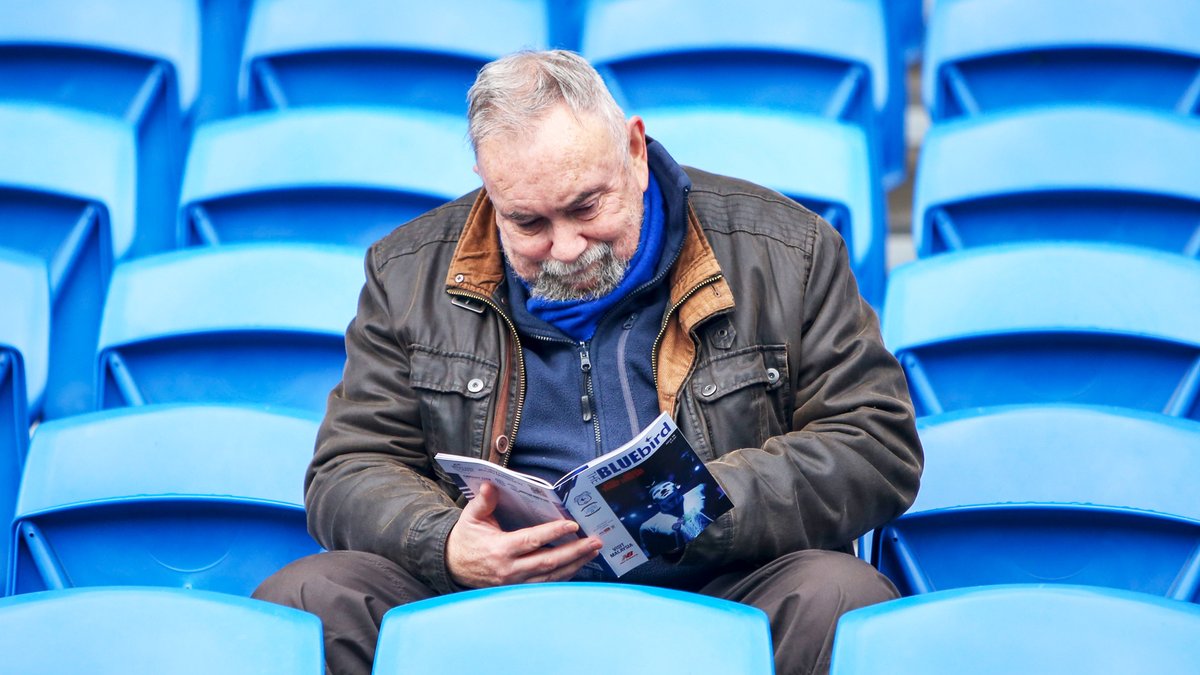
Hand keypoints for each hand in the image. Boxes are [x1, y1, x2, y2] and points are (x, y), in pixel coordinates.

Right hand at [446, 481, 602, 587]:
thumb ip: (483, 501)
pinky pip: (545, 585)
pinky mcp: (518, 589)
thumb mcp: (471, 517)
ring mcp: (515, 583)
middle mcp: (510, 569)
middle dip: (575, 551)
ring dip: (574, 564)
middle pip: (548, 562)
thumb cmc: (465, 538)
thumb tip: (490, 484)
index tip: (572, 526)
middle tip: (596, 541)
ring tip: (593, 552)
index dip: (553, 533)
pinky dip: (563, 576)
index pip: (531, 541)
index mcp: (500, 549)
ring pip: (550, 577)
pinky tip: (577, 565)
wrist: (452, 566)